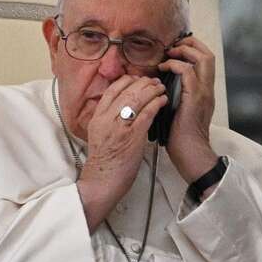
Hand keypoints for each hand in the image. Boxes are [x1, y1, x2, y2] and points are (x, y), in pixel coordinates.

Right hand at [77, 75, 166, 230]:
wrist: (102, 181)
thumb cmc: (104, 162)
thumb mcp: (99, 134)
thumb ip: (108, 119)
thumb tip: (122, 108)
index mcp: (97, 117)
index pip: (112, 90)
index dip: (127, 81)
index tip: (138, 80)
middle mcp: (106, 118)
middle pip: (126, 90)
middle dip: (143, 83)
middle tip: (154, 82)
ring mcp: (119, 126)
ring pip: (137, 98)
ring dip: (152, 90)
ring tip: (161, 88)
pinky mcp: (132, 136)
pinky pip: (147, 113)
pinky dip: (156, 103)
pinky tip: (163, 100)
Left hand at [158, 36, 217, 181]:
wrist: (189, 152)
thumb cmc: (178, 135)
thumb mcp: (175, 109)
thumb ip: (171, 94)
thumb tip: (155, 84)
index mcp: (203, 90)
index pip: (205, 60)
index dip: (191, 49)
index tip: (172, 49)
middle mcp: (207, 88)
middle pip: (208, 54)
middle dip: (190, 44)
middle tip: (172, 46)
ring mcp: (203, 92)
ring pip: (203, 58)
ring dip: (184, 51)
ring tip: (168, 54)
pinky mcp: (195, 98)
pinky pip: (187, 72)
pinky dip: (175, 65)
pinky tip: (162, 69)